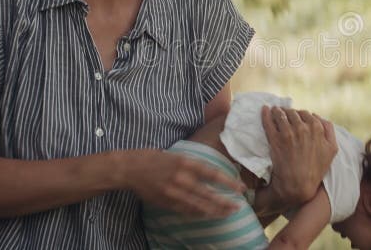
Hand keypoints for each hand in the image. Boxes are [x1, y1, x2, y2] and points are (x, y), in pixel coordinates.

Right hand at [122, 149, 245, 217]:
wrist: (129, 169)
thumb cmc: (151, 157)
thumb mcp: (175, 154)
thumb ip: (190, 164)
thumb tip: (207, 171)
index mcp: (185, 162)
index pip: (212, 174)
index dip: (228, 182)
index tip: (241, 187)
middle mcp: (181, 178)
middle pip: (208, 194)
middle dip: (225, 202)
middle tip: (238, 206)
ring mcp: (173, 193)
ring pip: (199, 206)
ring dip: (215, 211)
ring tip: (227, 213)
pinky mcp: (166, 202)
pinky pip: (186, 211)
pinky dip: (199, 214)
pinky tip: (208, 215)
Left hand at [260, 106, 337, 211]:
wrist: (299, 185)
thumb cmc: (316, 170)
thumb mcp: (331, 150)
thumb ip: (329, 131)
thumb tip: (317, 116)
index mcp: (317, 129)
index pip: (306, 114)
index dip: (300, 115)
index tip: (295, 117)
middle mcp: (303, 128)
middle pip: (293, 113)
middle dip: (288, 112)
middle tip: (284, 114)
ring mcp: (288, 133)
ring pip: (281, 114)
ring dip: (277, 111)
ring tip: (274, 111)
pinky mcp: (275, 139)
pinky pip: (269, 121)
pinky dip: (265, 114)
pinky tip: (264, 109)